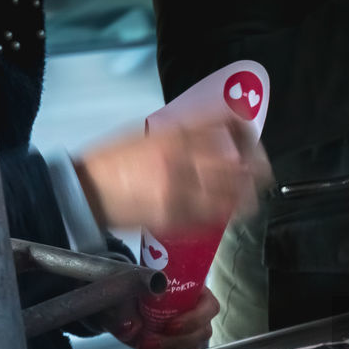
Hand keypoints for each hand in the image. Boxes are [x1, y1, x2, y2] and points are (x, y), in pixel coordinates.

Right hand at [75, 116, 272, 234]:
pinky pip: (214, 216)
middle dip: (257, 167)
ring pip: (232, 195)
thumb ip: (182, 133)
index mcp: (173, 136)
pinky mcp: (176, 219)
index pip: (225, 129)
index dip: (246, 134)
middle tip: (262, 169)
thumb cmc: (115, 160)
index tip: (252, 137)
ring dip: (248, 193)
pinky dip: (226, 211)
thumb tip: (216, 133)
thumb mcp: (147, 133)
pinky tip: (229, 208)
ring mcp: (180, 193)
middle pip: (238, 164)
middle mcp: (181, 163)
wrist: (86, 192)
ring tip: (251, 192)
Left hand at [132, 287, 220, 348]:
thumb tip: (139, 316)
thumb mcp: (130, 281)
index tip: (171, 326)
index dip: (195, 319)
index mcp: (195, 292)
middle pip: (202, 332)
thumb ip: (137, 289)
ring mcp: (188, 334)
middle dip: (176, 341)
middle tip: (150, 341)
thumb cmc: (130, 286)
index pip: (209, 306)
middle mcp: (196, 314)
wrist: (119, 302)